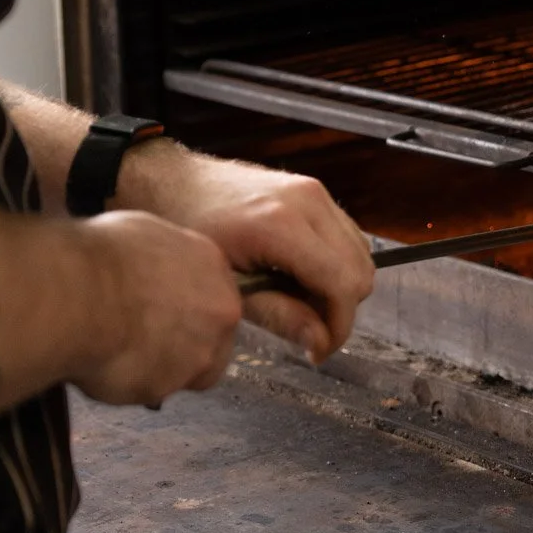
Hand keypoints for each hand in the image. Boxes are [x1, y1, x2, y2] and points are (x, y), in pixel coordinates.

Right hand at [72, 210, 241, 405]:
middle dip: (182, 342)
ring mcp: (198, 353)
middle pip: (211, 338)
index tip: (162, 311)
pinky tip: (106, 363)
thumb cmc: (100, 255)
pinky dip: (131, 382)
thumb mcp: (142, 232)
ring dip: (158, 366)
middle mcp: (219, 311)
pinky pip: (151, 390)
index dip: (187, 308)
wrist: (77, 293)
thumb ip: (164, 260)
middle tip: (143, 335)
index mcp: (213, 266)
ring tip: (119, 349)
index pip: (215, 296)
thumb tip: (152, 269)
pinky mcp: (167, 387)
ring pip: (185, 371)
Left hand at [119, 143, 374, 362]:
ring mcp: (315, 191)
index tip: (319, 351)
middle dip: (340, 309)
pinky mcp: (314, 189)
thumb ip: (278, 314)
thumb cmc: (187, 228)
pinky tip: (298, 276)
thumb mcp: (227, 283)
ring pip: (360, 253)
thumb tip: (319, 343)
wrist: (172, 182)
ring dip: (340, 286)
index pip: (343, 285)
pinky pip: (347, 235)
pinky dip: (335, 263)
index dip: (338, 327)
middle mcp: (309, 201)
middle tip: (306, 329)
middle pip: (360, 271)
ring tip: (298, 301)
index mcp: (282, 225)